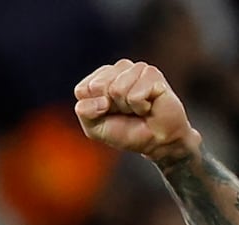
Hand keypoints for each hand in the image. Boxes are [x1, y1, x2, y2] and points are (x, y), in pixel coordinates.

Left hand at [74, 58, 201, 163]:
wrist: (156, 141)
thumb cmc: (125, 132)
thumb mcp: (95, 128)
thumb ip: (85, 112)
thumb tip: (99, 99)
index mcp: (100, 79)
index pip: (82, 89)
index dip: (93, 108)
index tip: (107, 114)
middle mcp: (118, 70)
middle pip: (98, 86)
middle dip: (109, 107)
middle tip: (124, 112)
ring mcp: (136, 69)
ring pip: (117, 88)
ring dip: (126, 107)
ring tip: (137, 109)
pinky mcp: (153, 74)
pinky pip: (135, 94)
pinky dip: (140, 107)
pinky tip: (148, 106)